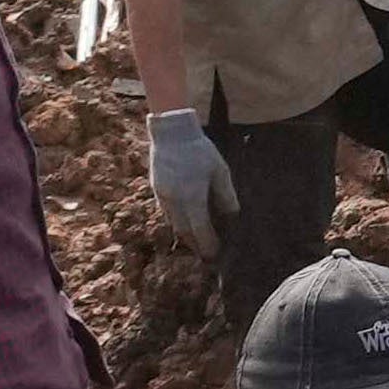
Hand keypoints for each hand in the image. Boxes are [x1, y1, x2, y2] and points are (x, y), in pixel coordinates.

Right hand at [141, 107, 224, 243]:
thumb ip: (226, 196)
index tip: (216, 255)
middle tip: (208, 256)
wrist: (171, 133)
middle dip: (197, 246)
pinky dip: (178, 223)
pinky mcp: (157, 190)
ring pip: (174, 224)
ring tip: (199, 244)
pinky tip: (187, 223)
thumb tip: (231, 217)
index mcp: (191, 196)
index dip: (208, 244)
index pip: (200, 229)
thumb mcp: (220, 171)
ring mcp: (163, 196)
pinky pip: (168, 214)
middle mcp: (174, 201)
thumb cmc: (200, 150)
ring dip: (186, 236)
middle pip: (185, 232)